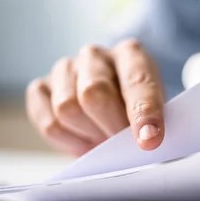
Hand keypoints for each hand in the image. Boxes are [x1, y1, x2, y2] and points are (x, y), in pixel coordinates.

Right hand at [26, 39, 164, 155]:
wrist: (115, 110)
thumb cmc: (139, 111)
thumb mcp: (158, 112)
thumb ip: (151, 124)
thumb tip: (143, 142)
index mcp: (131, 54)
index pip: (137, 81)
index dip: (144, 112)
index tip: (149, 141)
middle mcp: (95, 56)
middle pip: (94, 93)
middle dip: (110, 127)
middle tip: (121, 146)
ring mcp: (64, 69)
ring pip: (68, 110)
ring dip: (90, 134)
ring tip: (104, 140)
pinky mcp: (41, 89)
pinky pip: (49, 125)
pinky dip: (70, 141)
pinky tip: (85, 141)